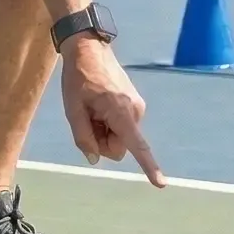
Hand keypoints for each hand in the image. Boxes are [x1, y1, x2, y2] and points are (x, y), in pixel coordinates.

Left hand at [59, 37, 164, 186]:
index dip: (149, 167)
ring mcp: (137, 108)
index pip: (137, 146)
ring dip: (104, 130)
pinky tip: (98, 105)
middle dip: (102, 141)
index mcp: (121, 112)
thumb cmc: (78, 77)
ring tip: (92, 108)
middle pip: (119, 147)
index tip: (161, 184)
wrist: (89, 48)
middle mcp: (135, 112)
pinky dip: (108, 123)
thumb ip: (83, 136)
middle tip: (86, 118)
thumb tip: (95, 158)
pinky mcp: (135, 105)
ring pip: (120, 138)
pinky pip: (121, 127)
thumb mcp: (72, 108)